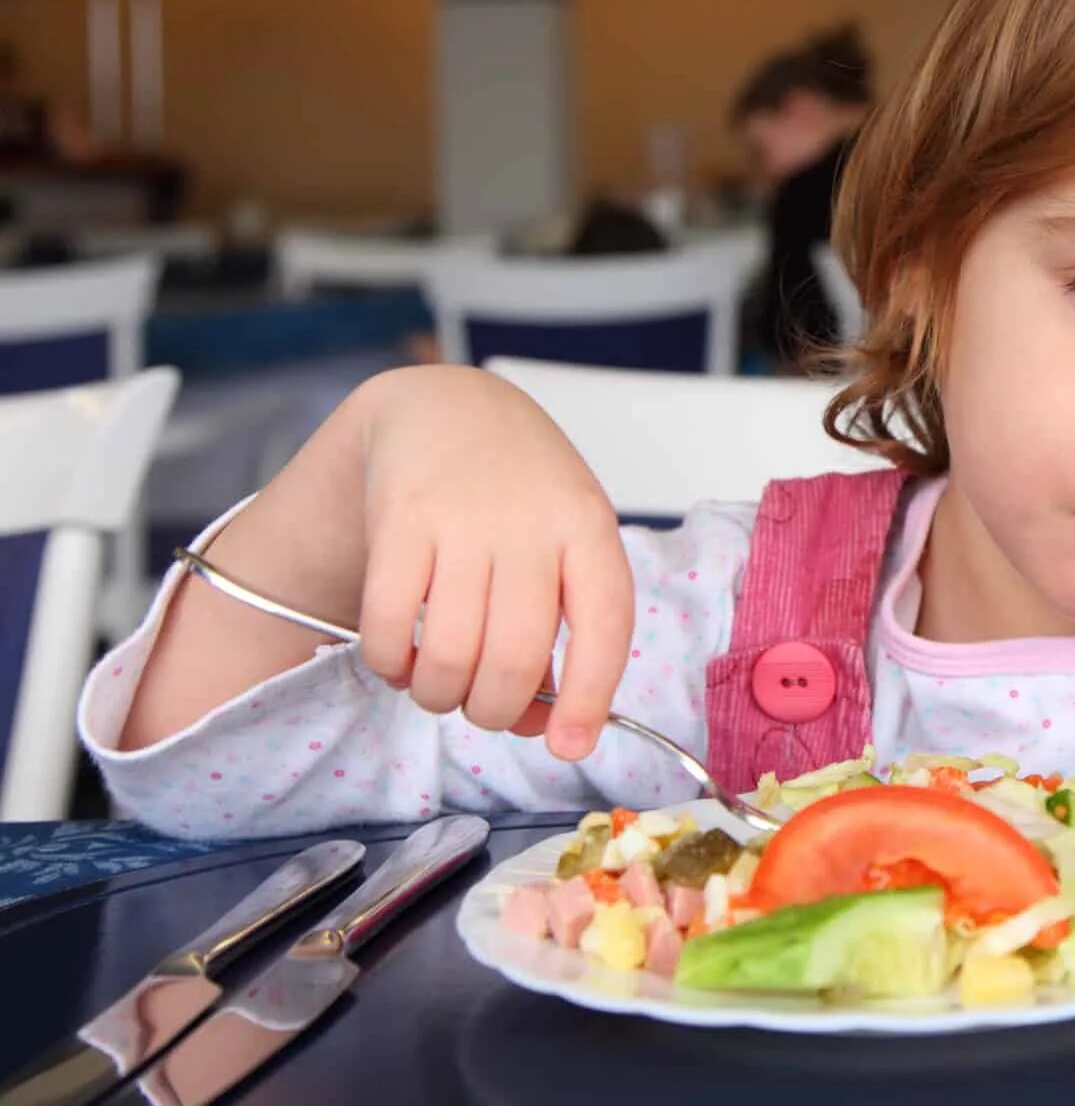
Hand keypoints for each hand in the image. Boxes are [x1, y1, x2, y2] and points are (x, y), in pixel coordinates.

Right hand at [356, 366, 633, 758]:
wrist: (447, 406)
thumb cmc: (520, 494)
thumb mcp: (564, 543)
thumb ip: (563, 632)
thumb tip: (547, 730)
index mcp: (589, 527)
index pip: (606, 624)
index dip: (590, 697)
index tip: (571, 746)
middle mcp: (531, 521)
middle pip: (517, 657)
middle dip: (496, 710)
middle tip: (484, 708)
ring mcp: (463, 518)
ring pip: (451, 654)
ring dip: (441, 696)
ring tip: (440, 685)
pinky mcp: (399, 518)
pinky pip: (389, 626)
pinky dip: (392, 666)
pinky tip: (401, 660)